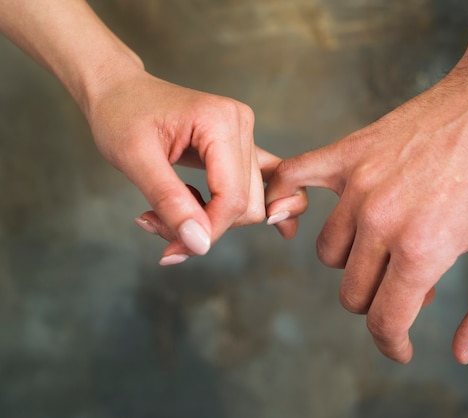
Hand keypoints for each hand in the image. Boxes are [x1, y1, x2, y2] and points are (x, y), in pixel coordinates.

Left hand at [87, 70, 274, 263]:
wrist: (118, 90)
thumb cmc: (121, 114)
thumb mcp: (134, 159)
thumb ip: (169, 202)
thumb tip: (200, 244)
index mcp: (221, 121)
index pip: (233, 197)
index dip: (206, 231)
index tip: (170, 250)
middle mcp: (242, 124)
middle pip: (247, 204)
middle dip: (205, 227)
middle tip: (157, 223)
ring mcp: (245, 135)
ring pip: (248, 204)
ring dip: (209, 221)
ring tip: (165, 212)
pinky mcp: (240, 147)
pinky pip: (250, 189)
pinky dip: (227, 211)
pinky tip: (199, 217)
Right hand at [265, 73, 467, 363]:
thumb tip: (460, 353)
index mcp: (422, 249)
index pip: (385, 320)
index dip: (393, 344)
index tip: (401, 349)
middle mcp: (381, 220)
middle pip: (353, 292)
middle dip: (384, 300)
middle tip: (419, 278)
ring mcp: (358, 183)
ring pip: (330, 252)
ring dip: (357, 262)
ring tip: (391, 244)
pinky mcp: (348, 152)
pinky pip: (293, 179)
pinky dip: (284, 198)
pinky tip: (295, 210)